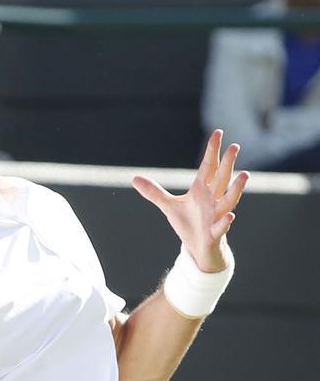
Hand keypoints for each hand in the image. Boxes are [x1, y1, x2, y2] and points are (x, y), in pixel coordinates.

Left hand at [132, 129, 249, 272]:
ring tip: (245, 175)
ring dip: (236, 188)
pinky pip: (222, 227)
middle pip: (221, 178)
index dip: (213, 150)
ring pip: (228, 200)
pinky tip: (231, 216)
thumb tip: (134, 178)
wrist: (198, 248)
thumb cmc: (188, 224)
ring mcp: (216, 215)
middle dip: (228, 164)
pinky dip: (225, 222)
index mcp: (202, 190)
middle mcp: (212, 199)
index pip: (208, 167)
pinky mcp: (215, 233)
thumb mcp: (169, 206)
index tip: (218, 132)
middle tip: (234, 146)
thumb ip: (154, 192)